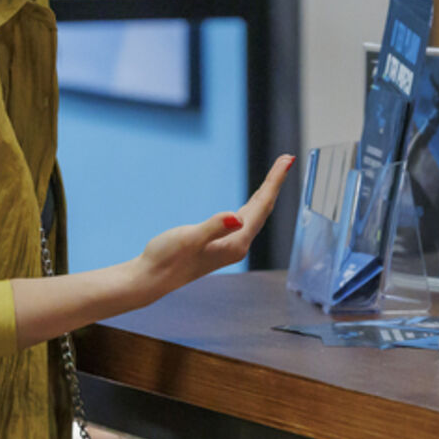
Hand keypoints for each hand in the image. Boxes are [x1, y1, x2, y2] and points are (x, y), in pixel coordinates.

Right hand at [135, 154, 294, 301]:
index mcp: (236, 242)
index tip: (288, 160)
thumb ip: (213, 228)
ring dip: (266, 192)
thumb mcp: (189, 239)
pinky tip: (254, 200)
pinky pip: (245, 219)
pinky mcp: (220, 244)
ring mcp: (230, 245)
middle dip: (275, 183)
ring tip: (276, 173)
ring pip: (256, 213)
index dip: (275, 181)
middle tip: (287, 159)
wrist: (151, 279)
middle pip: (263, 208)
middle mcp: (238, 245)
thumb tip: (236, 218)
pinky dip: (253, 203)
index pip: (262, 206)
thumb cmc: (166, 258)